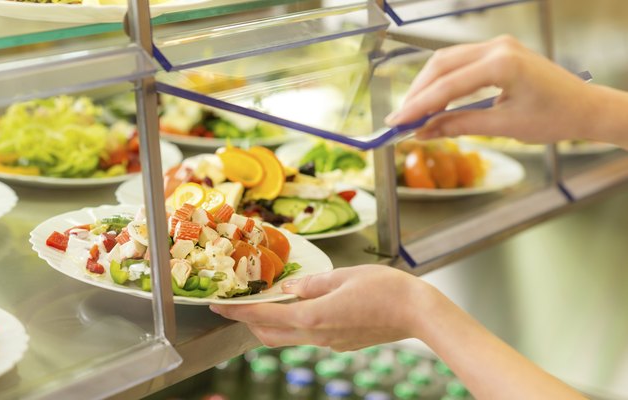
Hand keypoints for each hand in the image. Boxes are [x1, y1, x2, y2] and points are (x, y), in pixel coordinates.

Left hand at [209, 265, 437, 350]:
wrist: (419, 314)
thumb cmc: (386, 289)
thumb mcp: (344, 275)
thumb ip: (311, 283)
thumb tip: (289, 287)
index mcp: (313, 317)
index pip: (264, 318)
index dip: (237, 313)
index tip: (218, 307)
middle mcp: (317, 335)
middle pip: (270, 335)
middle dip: (250, 322)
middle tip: (240, 304)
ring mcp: (330, 343)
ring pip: (289, 337)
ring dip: (273, 323)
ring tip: (268, 302)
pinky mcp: (341, 344)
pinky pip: (309, 335)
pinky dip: (296, 323)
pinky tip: (303, 306)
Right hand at [385, 35, 599, 142]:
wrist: (586, 107)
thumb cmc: (555, 118)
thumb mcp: (505, 126)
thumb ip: (460, 126)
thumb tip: (425, 132)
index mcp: (503, 64)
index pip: (447, 85)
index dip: (418, 106)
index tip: (396, 122)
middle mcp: (497, 47)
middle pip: (440, 66)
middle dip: (417, 93)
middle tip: (399, 119)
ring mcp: (497, 45)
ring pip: (446, 61)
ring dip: (426, 86)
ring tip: (412, 112)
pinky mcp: (498, 51)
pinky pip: (459, 62)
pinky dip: (442, 81)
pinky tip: (433, 101)